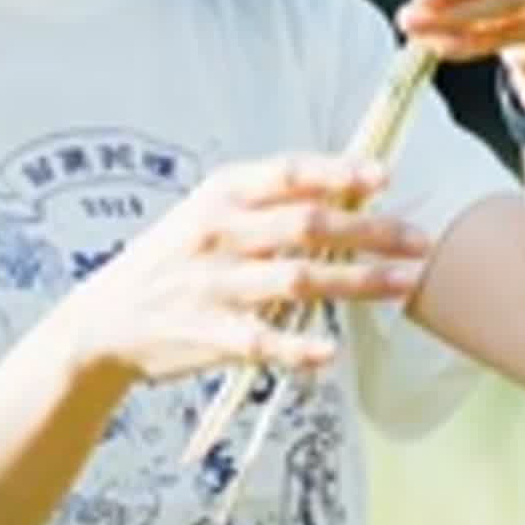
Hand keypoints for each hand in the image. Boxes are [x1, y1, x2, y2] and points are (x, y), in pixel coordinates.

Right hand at [58, 155, 429, 391]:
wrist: (103, 322)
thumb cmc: (172, 261)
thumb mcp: (205, 214)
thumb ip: (267, 202)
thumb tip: (347, 186)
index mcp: (219, 195)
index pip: (288, 174)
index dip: (339, 172)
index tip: (385, 176)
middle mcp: (218, 234)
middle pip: (308, 226)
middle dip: (371, 232)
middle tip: (421, 240)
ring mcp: (213, 285)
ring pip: (299, 279)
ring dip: (359, 282)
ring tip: (406, 284)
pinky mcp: (209, 335)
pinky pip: (263, 340)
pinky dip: (299, 346)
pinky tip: (331, 353)